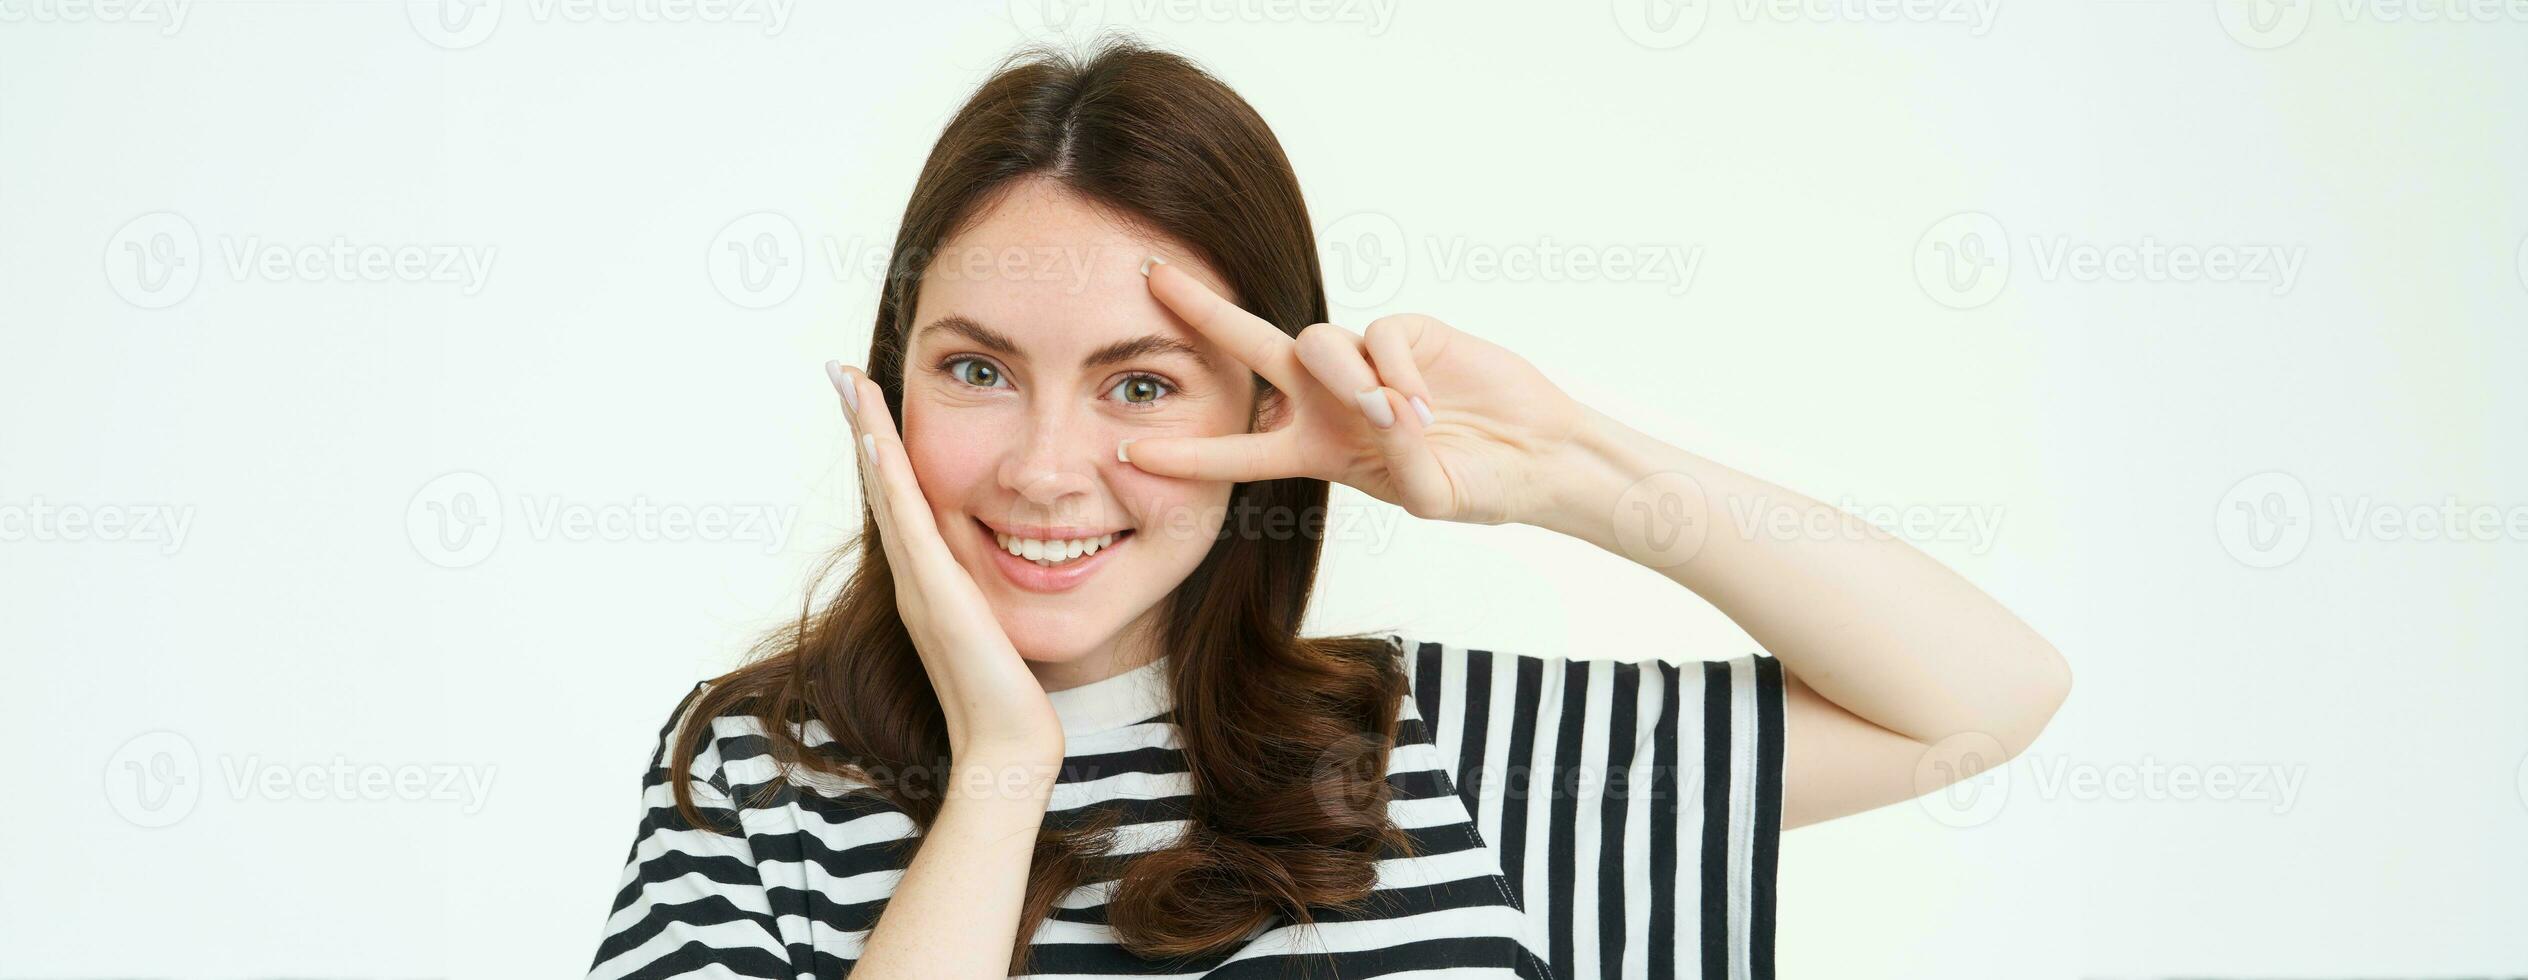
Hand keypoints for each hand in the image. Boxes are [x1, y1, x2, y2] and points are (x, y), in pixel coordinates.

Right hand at [825, 361, 1063, 764]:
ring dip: (867, 436)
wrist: (1007, 751)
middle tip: (840, 370)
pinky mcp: (937, 597)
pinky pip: (909, 528)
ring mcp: (921, 585)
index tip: (869, 400)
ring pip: (888, 495)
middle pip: (882, 486)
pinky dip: (889, 483)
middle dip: (863, 426)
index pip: (903, 499)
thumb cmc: (1011, 701)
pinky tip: (877, 443)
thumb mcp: (997, 631)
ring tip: (849, 382)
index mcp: (930, 581)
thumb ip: (989, 600)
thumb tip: (1017, 566)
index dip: (882, 449)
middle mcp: (915, 577)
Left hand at [1124, 259, 1587, 525]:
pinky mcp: (1409, 331)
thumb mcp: (1430, 494)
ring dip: (1348, 379)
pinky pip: (1380, 336)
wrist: (1538, 455)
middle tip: (1150, 275)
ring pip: (1317, 342)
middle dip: (1201, 311)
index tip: (1129, 452)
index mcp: (1318, 449)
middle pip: (1249, 348)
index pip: (1239, 450)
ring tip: (1397, 416)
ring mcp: (1367, 362)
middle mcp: (1330, 400)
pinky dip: (1398, 370)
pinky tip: (1428, 400)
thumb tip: (1381, 401)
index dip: (1187, 453)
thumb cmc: (1480, 484)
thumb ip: (1398, 457)